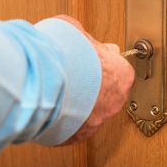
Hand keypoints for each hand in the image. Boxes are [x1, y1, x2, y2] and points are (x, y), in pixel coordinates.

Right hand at [54, 15, 134, 144]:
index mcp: (120, 75)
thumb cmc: (65, 54)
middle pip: (105, 92)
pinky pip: (70, 128)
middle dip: (90, 85)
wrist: (46, 80)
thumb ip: (80, 37)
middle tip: (72, 75)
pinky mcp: (74, 136)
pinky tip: (50, 107)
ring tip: (56, 91)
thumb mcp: (73, 30)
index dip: (102, 62)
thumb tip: (73, 33)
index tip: (89, 58)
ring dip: (76, 103)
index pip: (119, 69)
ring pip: (88, 112)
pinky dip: (61, 119)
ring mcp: (95, 121)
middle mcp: (113, 101)